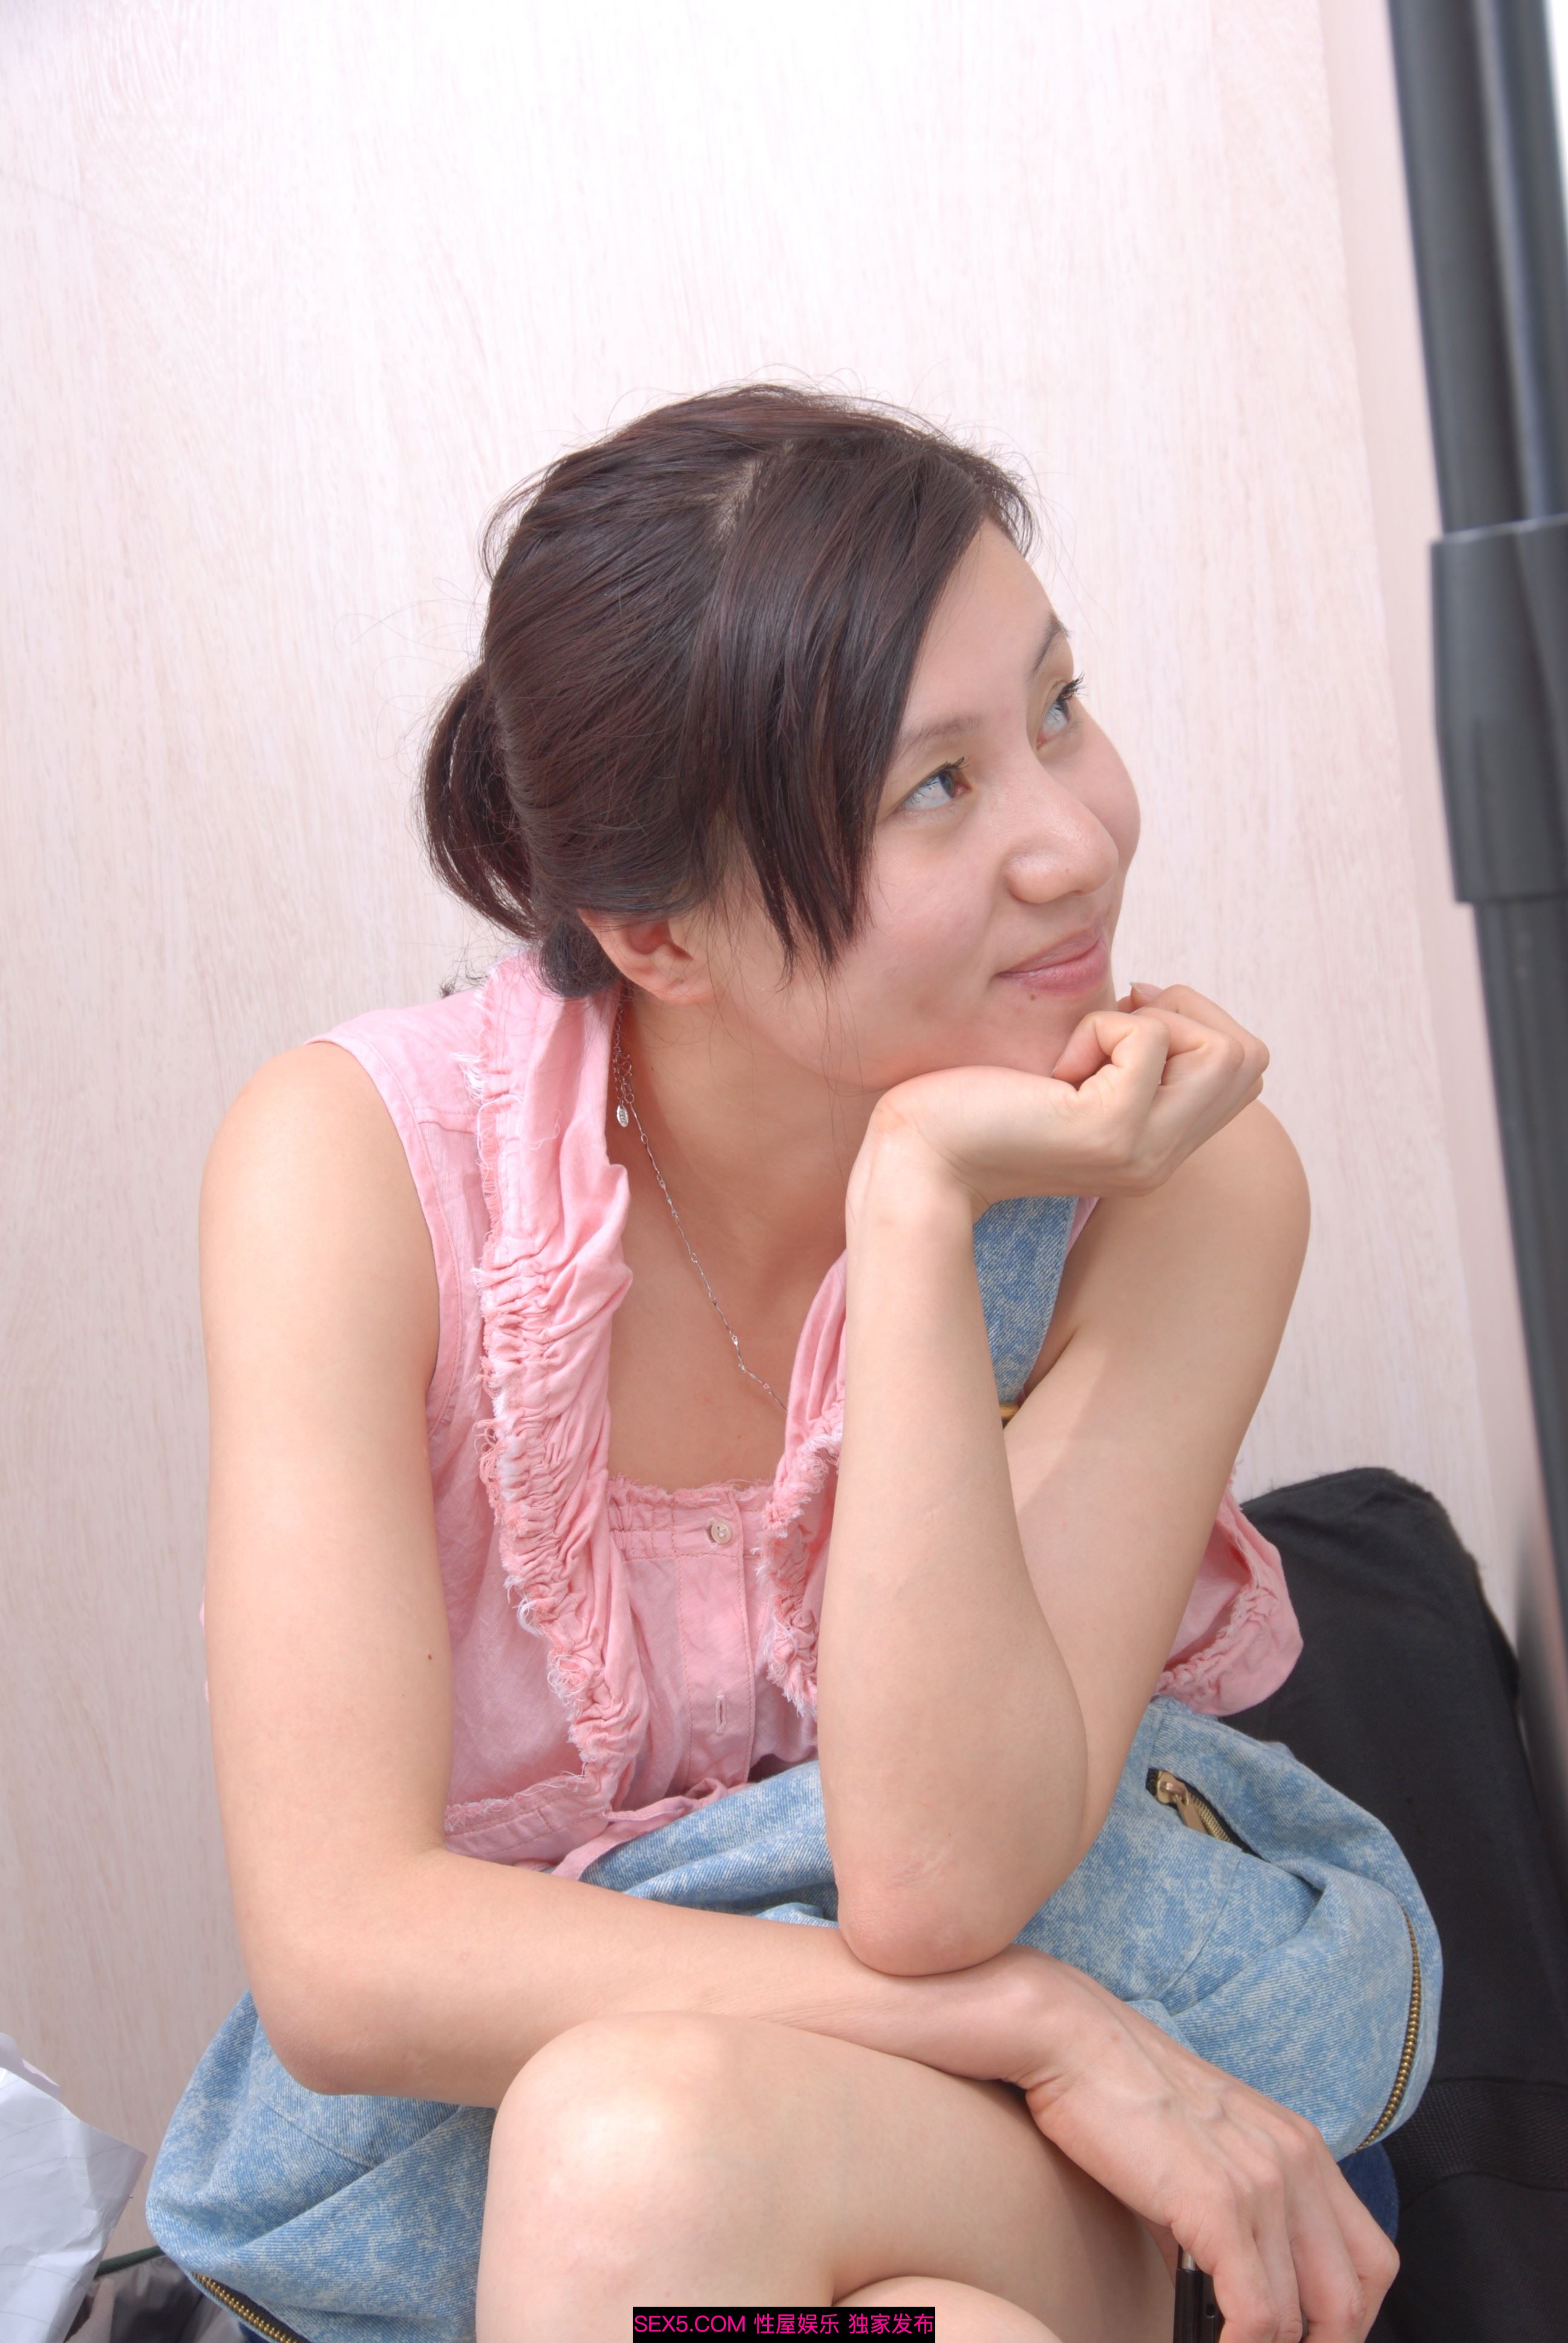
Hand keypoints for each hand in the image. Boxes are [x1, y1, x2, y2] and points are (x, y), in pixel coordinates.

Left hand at [856, 982, 1268, 1220]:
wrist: (919, 1157)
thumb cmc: (979, 1105)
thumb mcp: (1074, 1077)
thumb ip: (1129, 1058)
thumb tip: (1154, 996)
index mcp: (1160, 1148)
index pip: (1245, 1069)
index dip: (1196, 1024)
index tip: (1123, 1025)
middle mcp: (1163, 1159)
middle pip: (1248, 1055)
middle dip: (1183, 1013)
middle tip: (1106, 1030)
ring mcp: (1144, 1151)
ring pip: (1222, 1047)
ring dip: (1149, 1021)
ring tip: (1081, 1053)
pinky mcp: (1111, 1130)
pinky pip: (1151, 1038)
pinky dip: (1101, 1027)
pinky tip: (1053, 1070)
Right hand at [1008, 1958, 1396, 2342]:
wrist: (1073, 2041)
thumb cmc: (1123, 2096)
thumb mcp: (1202, 2154)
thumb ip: (1232, 2220)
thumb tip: (1229, 2299)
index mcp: (1302, 2147)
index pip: (1370, 2263)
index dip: (1349, 2321)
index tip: (1306, 2341)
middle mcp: (1297, 2162)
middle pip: (1350, 2300)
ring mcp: (1262, 2182)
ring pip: (1297, 2319)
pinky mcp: (1219, 2204)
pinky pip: (1256, 2316)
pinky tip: (1200, 2341)